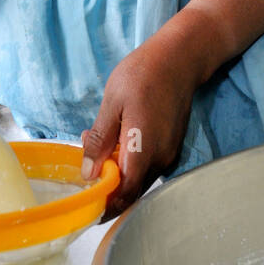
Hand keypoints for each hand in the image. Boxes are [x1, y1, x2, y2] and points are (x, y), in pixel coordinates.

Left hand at [81, 31, 203, 214]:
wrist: (179, 58)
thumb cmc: (144, 74)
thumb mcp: (113, 103)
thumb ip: (101, 141)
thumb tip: (88, 174)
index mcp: (144, 149)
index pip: (124, 193)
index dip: (105, 206)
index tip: (86, 205)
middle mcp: (161, 158)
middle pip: (132, 190)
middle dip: (106, 187)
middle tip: (84, 167)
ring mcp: (168, 153)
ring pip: (139, 178)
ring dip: (117, 172)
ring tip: (96, 145)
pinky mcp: (170, 146)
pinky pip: (147, 165)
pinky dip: (129, 162)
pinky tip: (115, 140)